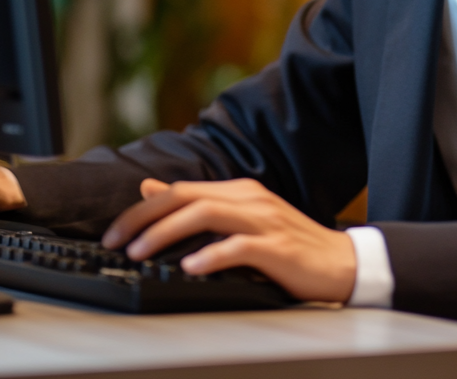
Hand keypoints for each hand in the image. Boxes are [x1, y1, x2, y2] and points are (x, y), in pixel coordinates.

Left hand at [102, 178, 356, 302]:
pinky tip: (191, 267)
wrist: (340, 262)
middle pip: (187, 197)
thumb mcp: (242, 220)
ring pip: (206, 215)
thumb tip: (151, 189)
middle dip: (145, 218)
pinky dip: (211, 256)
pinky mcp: (276, 246)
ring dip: (167, 233)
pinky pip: (238, 247)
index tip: (115, 231)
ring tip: (141, 253)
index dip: (143, 209)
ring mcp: (264, 220)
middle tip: (116, 241)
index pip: (181, 190)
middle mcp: (249, 199)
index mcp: (239, 191)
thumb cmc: (290, 245)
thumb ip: (200, 205)